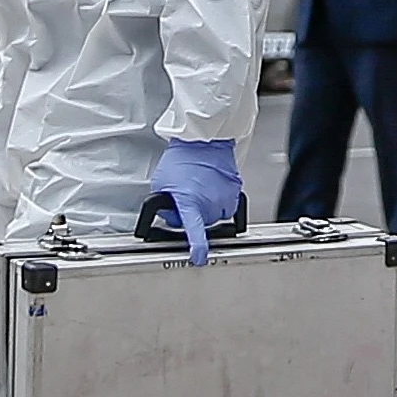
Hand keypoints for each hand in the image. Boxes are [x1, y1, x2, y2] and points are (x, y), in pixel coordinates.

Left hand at [145, 137, 242, 265]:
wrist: (203, 139)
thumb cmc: (182, 157)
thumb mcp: (161, 183)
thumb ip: (164, 205)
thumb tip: (170, 217)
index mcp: (189, 200)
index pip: (194, 230)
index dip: (197, 247)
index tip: (199, 257)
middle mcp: (209, 201)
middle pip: (202, 224)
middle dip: (194, 216)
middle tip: (186, 196)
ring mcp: (224, 196)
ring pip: (215, 216)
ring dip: (207, 209)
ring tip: (200, 189)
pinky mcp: (235, 191)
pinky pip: (227, 207)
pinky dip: (219, 202)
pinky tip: (211, 188)